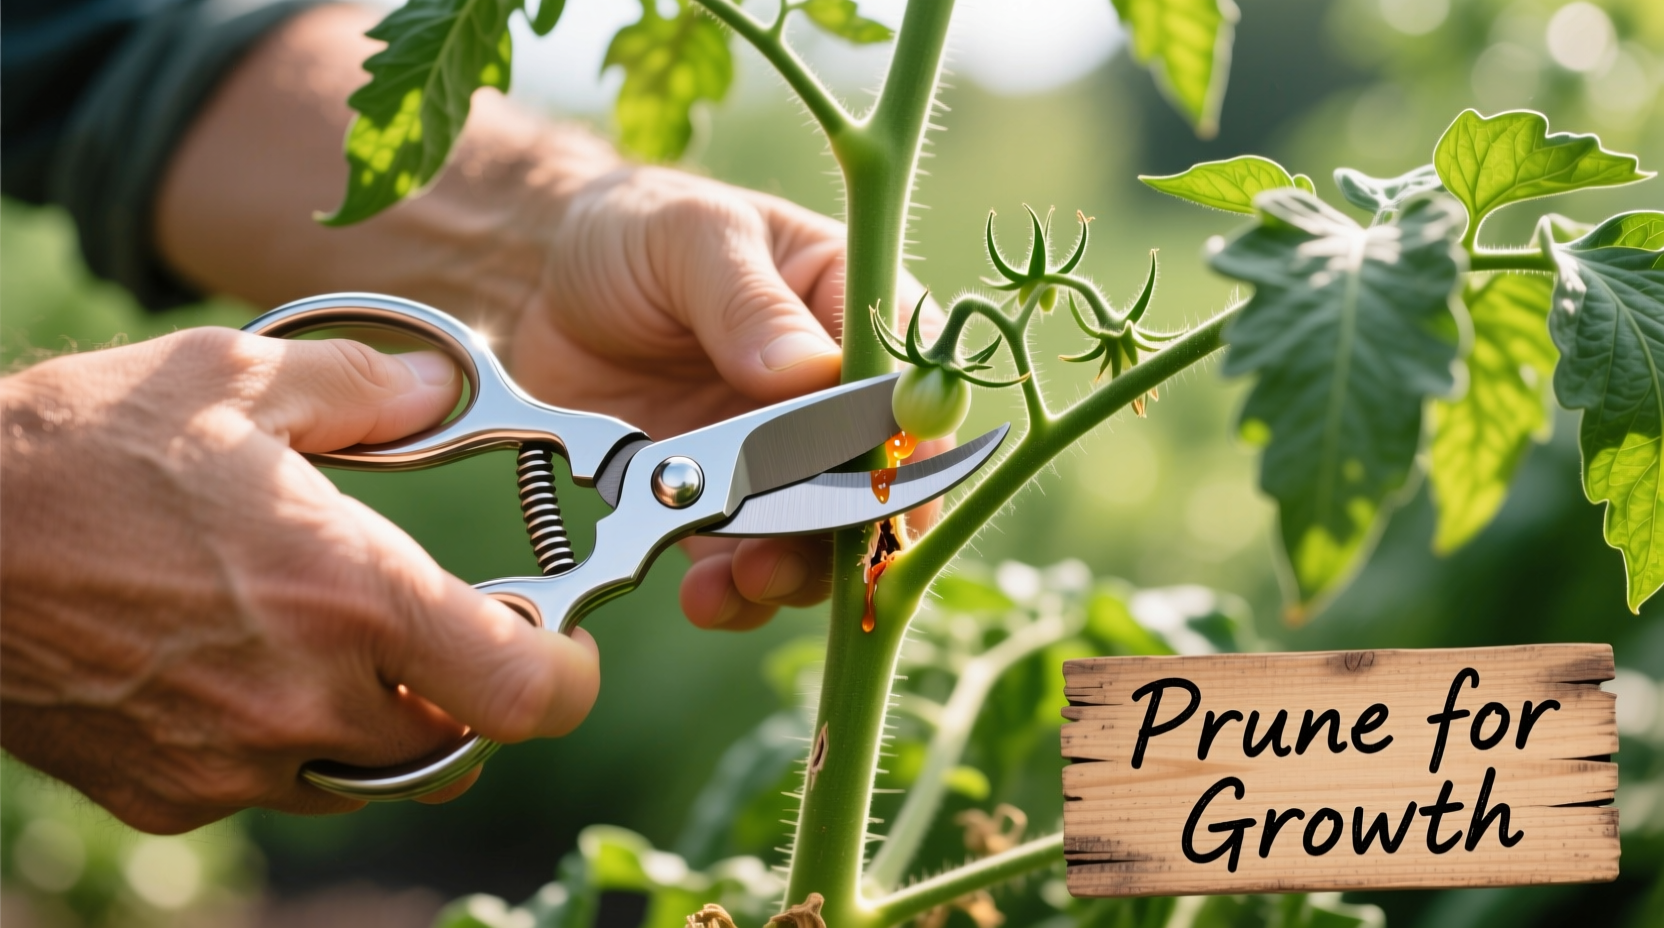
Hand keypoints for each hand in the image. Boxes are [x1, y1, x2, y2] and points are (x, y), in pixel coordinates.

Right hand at [0, 330, 599, 831]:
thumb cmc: (77, 451)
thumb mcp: (231, 379)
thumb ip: (363, 386)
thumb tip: (437, 386)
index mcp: (345, 596)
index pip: (524, 693)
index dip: (564, 676)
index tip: (559, 640)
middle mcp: (303, 701)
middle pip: (456, 743)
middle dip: (467, 691)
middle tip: (442, 627)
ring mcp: (232, 764)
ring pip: (371, 777)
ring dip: (387, 722)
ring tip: (339, 640)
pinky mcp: (170, 795)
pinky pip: (279, 790)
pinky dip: (296, 745)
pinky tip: (251, 669)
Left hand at [511, 166, 948, 630]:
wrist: (540, 281)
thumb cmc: (635, 232)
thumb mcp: (692, 237)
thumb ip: (746, 302)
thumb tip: (807, 373)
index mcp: (850, 309)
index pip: (912, 385)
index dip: (912, 441)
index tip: (878, 476)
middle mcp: (830, 400)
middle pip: (879, 484)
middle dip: (851, 531)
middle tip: (806, 546)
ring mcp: (776, 464)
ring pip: (820, 542)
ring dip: (795, 574)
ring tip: (745, 579)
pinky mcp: (719, 511)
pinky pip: (745, 569)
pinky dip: (734, 595)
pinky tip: (705, 595)